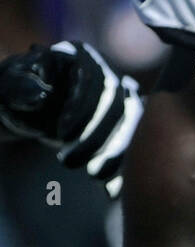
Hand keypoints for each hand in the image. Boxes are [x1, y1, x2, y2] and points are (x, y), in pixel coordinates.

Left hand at [0, 41, 142, 195]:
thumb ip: (21, 87)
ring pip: (131, 123)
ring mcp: (117, 99)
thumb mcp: (8, 88)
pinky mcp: (119, 124)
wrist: (20, 109)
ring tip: (96, 175)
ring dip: (118, 151)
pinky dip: (123, 166)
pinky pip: (131, 142)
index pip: (93, 80)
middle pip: (118, 103)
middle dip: (100, 136)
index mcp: (78, 57)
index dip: (82, 108)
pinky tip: (113, 189)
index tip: (62, 134)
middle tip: (73, 162)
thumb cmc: (11, 93)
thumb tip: (41, 94)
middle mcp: (105, 74)